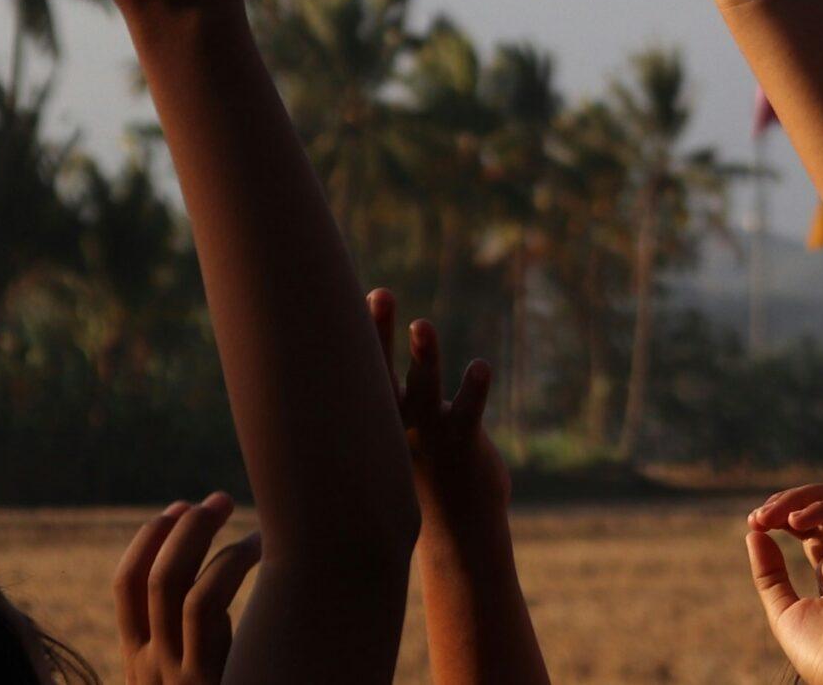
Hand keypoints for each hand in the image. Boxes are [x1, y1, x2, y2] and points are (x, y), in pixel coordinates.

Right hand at [115, 493, 261, 684]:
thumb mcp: (188, 679)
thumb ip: (189, 645)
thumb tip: (208, 589)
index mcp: (139, 660)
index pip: (126, 585)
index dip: (150, 539)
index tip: (180, 507)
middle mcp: (147, 666)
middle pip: (149, 576)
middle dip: (181, 528)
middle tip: (219, 500)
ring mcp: (172, 673)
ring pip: (168, 582)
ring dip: (199, 534)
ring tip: (237, 515)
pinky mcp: (203, 678)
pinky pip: (204, 603)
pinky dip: (230, 562)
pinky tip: (262, 547)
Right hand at [369, 287, 507, 541]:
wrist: (457, 529)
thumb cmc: (425, 474)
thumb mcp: (397, 437)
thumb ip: (385, 401)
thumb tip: (370, 364)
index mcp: (379, 417)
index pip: (363, 368)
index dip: (357, 331)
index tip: (343, 293)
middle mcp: (398, 421)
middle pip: (384, 369)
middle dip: (380, 332)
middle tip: (379, 293)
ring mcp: (430, 432)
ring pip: (424, 389)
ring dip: (424, 357)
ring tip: (422, 325)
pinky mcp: (463, 443)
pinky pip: (468, 412)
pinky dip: (473, 389)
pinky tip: (479, 366)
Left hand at [746, 483, 822, 684]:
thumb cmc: (822, 654)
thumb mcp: (783, 609)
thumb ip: (769, 573)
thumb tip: (754, 533)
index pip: (808, 525)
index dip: (780, 516)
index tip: (754, 524)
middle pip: (820, 507)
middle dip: (785, 504)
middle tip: (758, 517)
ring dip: (798, 500)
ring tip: (769, 516)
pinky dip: (819, 507)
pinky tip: (793, 521)